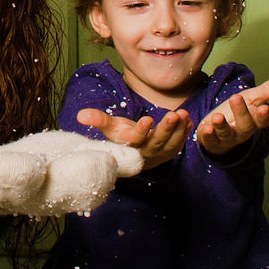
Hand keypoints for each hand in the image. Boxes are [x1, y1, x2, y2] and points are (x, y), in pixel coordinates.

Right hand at [0, 125, 141, 217]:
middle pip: (46, 194)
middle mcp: (13, 193)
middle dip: (74, 181)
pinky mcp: (59, 165)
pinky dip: (114, 161)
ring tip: (126, 160)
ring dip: (101, 173)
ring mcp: (41, 183)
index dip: (10, 177)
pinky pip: (90, 166)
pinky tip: (138, 155)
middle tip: (99, 167)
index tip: (30, 167)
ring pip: (75, 185)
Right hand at [76, 107, 190, 168]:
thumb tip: (81, 115)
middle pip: (158, 142)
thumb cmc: (121, 136)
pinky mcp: (170, 152)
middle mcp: (146, 153)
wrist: (134, 153)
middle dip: (166, 128)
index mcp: (131, 147)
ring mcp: (160, 154)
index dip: (142, 131)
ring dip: (179, 129)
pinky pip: (179, 143)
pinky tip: (188, 119)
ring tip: (184, 113)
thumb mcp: (110, 128)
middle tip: (173, 114)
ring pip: (171, 143)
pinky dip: (184, 132)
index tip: (147, 119)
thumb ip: (98, 120)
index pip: (137, 140)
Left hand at [194, 74, 268, 156]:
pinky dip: (208, 134)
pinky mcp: (210, 140)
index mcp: (253, 120)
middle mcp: (241, 130)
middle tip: (236, 98)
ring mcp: (226, 137)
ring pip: (226, 133)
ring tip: (217, 116)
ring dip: (221, 125)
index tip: (265, 108)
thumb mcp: (253, 99)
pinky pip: (209, 139)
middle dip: (241, 113)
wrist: (219, 132)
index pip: (261, 120)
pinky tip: (206, 127)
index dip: (263, 116)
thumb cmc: (237, 113)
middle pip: (244, 125)